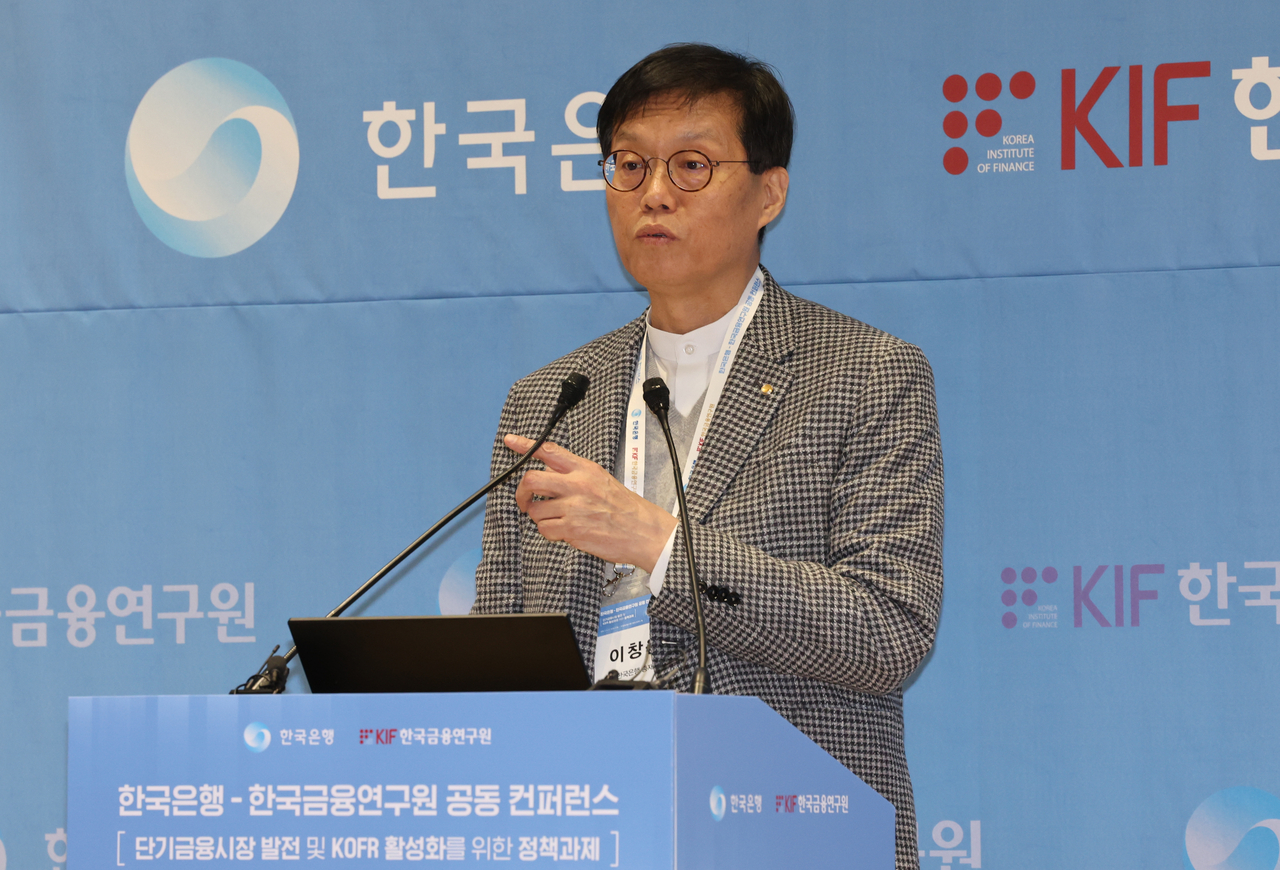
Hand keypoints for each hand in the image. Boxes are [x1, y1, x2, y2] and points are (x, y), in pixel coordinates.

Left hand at [505, 433, 677, 571]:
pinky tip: (564, 531)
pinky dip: (549, 532)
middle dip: (521, 492)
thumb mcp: (601, 480)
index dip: (525, 445)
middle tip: (524, 500)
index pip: (549, 451)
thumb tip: (549, 474)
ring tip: (558, 520)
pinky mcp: (571, 529)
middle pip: (532, 479)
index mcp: (584, 469)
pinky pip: (544, 529)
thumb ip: (575, 475)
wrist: (643, 531)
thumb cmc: (625, 508)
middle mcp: (577, 485)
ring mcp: (573, 507)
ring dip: (540, 517)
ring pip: (535, 509)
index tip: (511, 441)